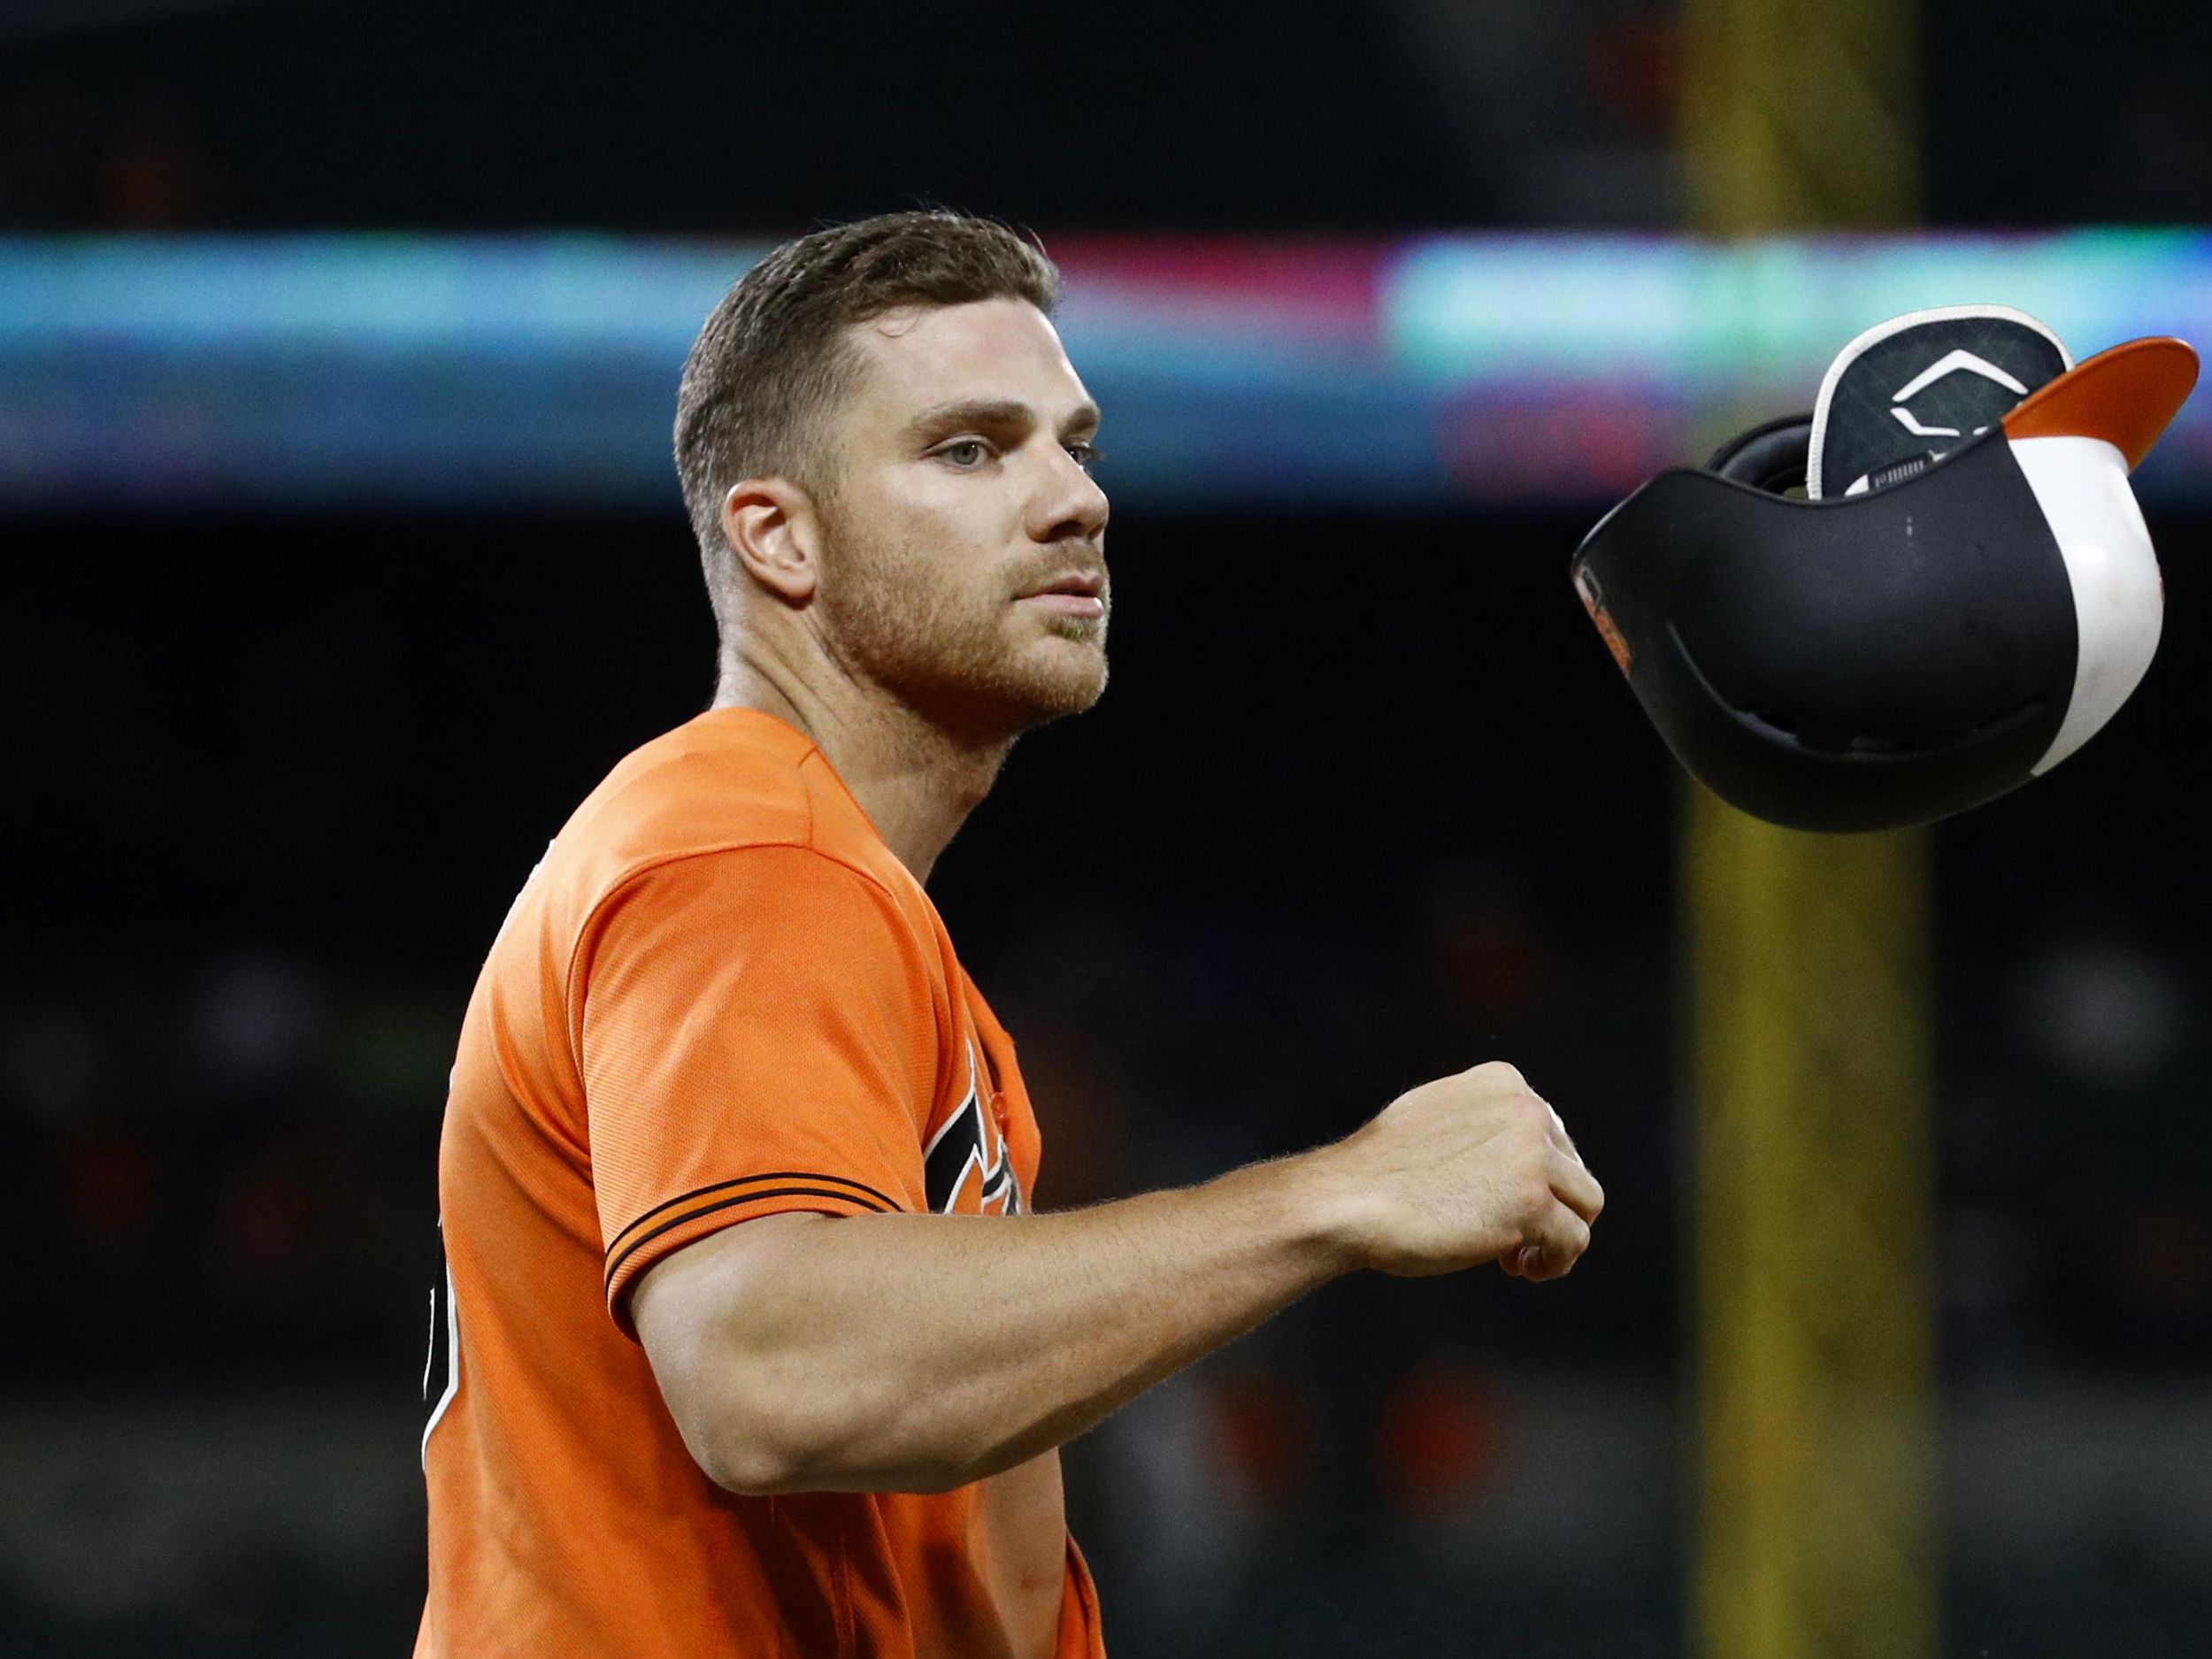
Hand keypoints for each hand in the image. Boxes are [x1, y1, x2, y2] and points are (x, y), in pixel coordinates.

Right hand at [1310, 1061, 1602, 1280]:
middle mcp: (1526, 1109)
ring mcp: (1532, 1156)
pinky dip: (1553, 1261)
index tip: (1499, 1199)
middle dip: (1546, 1205)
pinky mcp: (1532, 1203)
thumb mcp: (1436, 1115)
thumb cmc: (1381, 1170)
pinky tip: (1516, 1266)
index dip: (1533, 1175)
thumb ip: (1482, 1120)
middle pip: (1574, 1169)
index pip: (1552, 1134)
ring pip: (1586, 1203)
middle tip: (1504, 1235)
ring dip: (1557, 1235)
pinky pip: (1574, 1239)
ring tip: (1516, 1256)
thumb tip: (1518, 1146)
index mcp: (1503, 1081)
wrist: (1348, 1200)